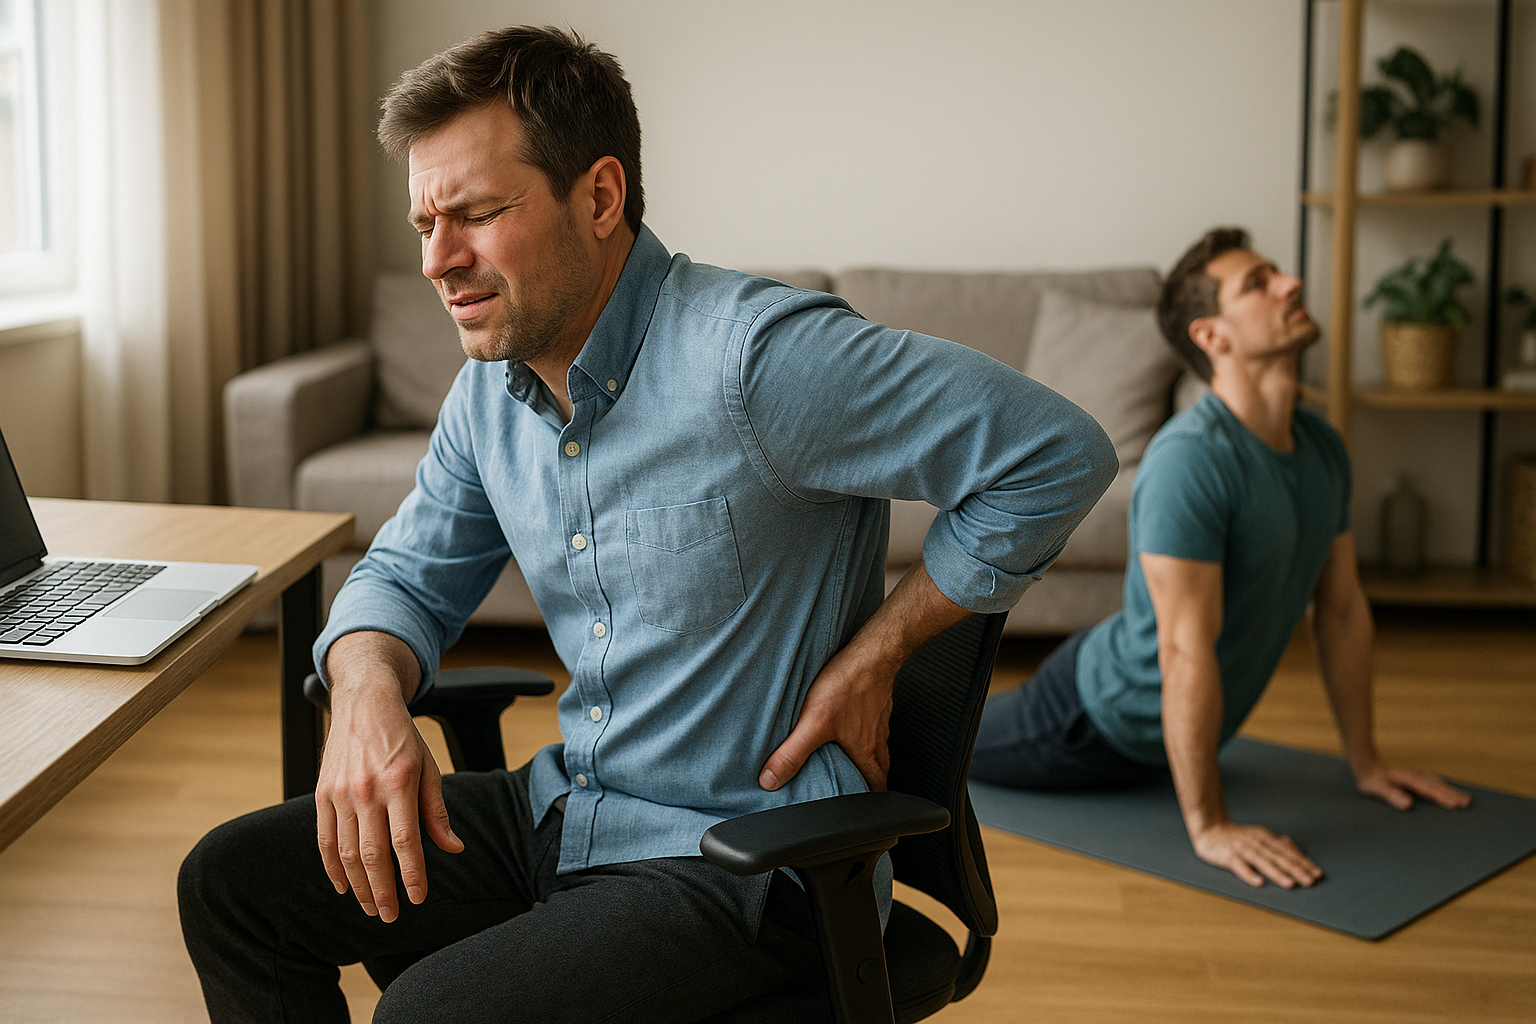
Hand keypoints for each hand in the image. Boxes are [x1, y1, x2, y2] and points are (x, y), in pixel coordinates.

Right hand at [314, 682, 462, 921]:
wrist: (364, 704)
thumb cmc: (403, 738)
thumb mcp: (429, 768)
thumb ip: (437, 812)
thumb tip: (453, 848)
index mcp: (399, 784)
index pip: (406, 842)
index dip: (412, 875)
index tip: (418, 899)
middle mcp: (367, 791)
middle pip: (373, 855)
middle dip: (383, 891)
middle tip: (392, 915)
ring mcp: (341, 794)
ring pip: (346, 853)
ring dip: (358, 886)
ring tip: (371, 906)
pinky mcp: (322, 794)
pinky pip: (324, 839)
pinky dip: (332, 867)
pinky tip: (342, 886)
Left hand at [759, 640, 894, 791]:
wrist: (872, 652)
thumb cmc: (849, 683)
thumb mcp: (814, 722)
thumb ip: (792, 753)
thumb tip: (771, 780)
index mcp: (866, 752)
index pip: (875, 786)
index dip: (869, 801)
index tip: (862, 810)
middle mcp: (877, 739)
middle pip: (879, 769)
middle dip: (870, 781)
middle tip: (858, 788)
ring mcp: (879, 720)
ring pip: (877, 747)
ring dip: (867, 756)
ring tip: (850, 759)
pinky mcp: (876, 701)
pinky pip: (873, 724)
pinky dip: (864, 731)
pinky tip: (850, 722)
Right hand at [1188, 819, 1322, 888]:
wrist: (1209, 828)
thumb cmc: (1236, 835)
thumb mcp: (1258, 835)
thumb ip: (1275, 842)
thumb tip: (1293, 847)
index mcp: (1265, 837)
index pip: (1288, 851)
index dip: (1303, 862)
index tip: (1317, 873)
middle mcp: (1256, 842)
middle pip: (1279, 857)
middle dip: (1296, 869)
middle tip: (1311, 881)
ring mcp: (1242, 849)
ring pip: (1263, 862)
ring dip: (1277, 873)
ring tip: (1291, 883)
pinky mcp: (1228, 856)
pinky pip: (1240, 866)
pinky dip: (1249, 874)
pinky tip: (1259, 882)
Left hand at [1354, 762, 1470, 811]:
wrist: (1366, 768)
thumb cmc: (1371, 780)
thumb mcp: (1376, 788)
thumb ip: (1391, 795)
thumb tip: (1408, 804)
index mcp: (1409, 779)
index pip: (1429, 790)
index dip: (1443, 797)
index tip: (1456, 804)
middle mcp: (1417, 776)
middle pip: (1438, 786)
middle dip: (1453, 794)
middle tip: (1468, 804)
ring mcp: (1419, 776)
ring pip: (1439, 783)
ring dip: (1452, 791)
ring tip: (1466, 800)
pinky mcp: (1419, 779)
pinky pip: (1436, 783)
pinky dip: (1446, 788)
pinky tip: (1452, 793)